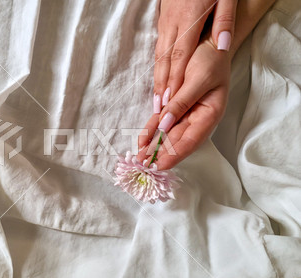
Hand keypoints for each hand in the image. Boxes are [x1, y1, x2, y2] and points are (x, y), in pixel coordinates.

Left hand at [139, 37, 231, 169]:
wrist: (210, 40)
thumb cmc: (210, 58)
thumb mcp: (198, 78)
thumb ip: (182, 102)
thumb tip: (164, 125)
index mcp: (211, 113)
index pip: (192, 140)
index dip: (175, 154)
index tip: (160, 165)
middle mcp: (199, 117)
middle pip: (178, 140)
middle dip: (161, 153)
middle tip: (144, 164)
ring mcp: (187, 112)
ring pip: (168, 133)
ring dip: (154, 145)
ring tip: (140, 157)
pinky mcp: (176, 105)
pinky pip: (162, 120)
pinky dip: (152, 129)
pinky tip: (142, 139)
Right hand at [153, 0, 236, 112]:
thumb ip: (224, 21)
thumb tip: (223, 47)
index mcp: (189, 20)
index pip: (180, 55)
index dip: (175, 79)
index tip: (171, 100)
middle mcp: (173, 24)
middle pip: (165, 60)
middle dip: (162, 86)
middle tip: (159, 108)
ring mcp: (165, 23)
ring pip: (159, 55)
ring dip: (157, 79)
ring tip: (156, 100)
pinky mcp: (163, 21)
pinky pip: (158, 48)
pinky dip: (157, 66)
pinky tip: (157, 78)